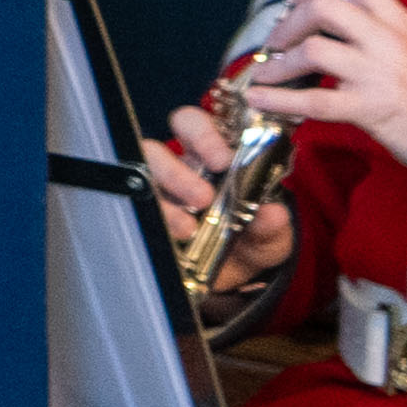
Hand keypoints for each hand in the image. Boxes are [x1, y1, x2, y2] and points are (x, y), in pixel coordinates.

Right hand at [144, 94, 298, 289]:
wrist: (233, 280)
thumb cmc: (250, 241)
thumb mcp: (270, 235)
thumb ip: (272, 224)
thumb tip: (273, 213)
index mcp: (210, 158)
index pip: (195, 126)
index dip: (203, 135)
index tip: (223, 160)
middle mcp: (177, 170)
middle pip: (156, 147)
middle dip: (175, 169)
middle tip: (203, 197)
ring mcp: (156, 195)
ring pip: (139, 179)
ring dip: (163, 202)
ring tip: (189, 227)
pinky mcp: (142, 220)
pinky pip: (134, 213)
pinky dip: (156, 225)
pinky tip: (177, 239)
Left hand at [237, 0, 406, 178]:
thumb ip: (386, 32)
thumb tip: (346, 25)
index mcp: (401, 20)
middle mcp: (388, 40)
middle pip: (323, 5)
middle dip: (289, 21)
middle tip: (277, 40)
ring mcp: (378, 73)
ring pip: (313, 50)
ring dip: (279, 63)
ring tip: (266, 73)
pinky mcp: (371, 109)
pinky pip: (314, 101)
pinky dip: (279, 99)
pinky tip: (261, 99)